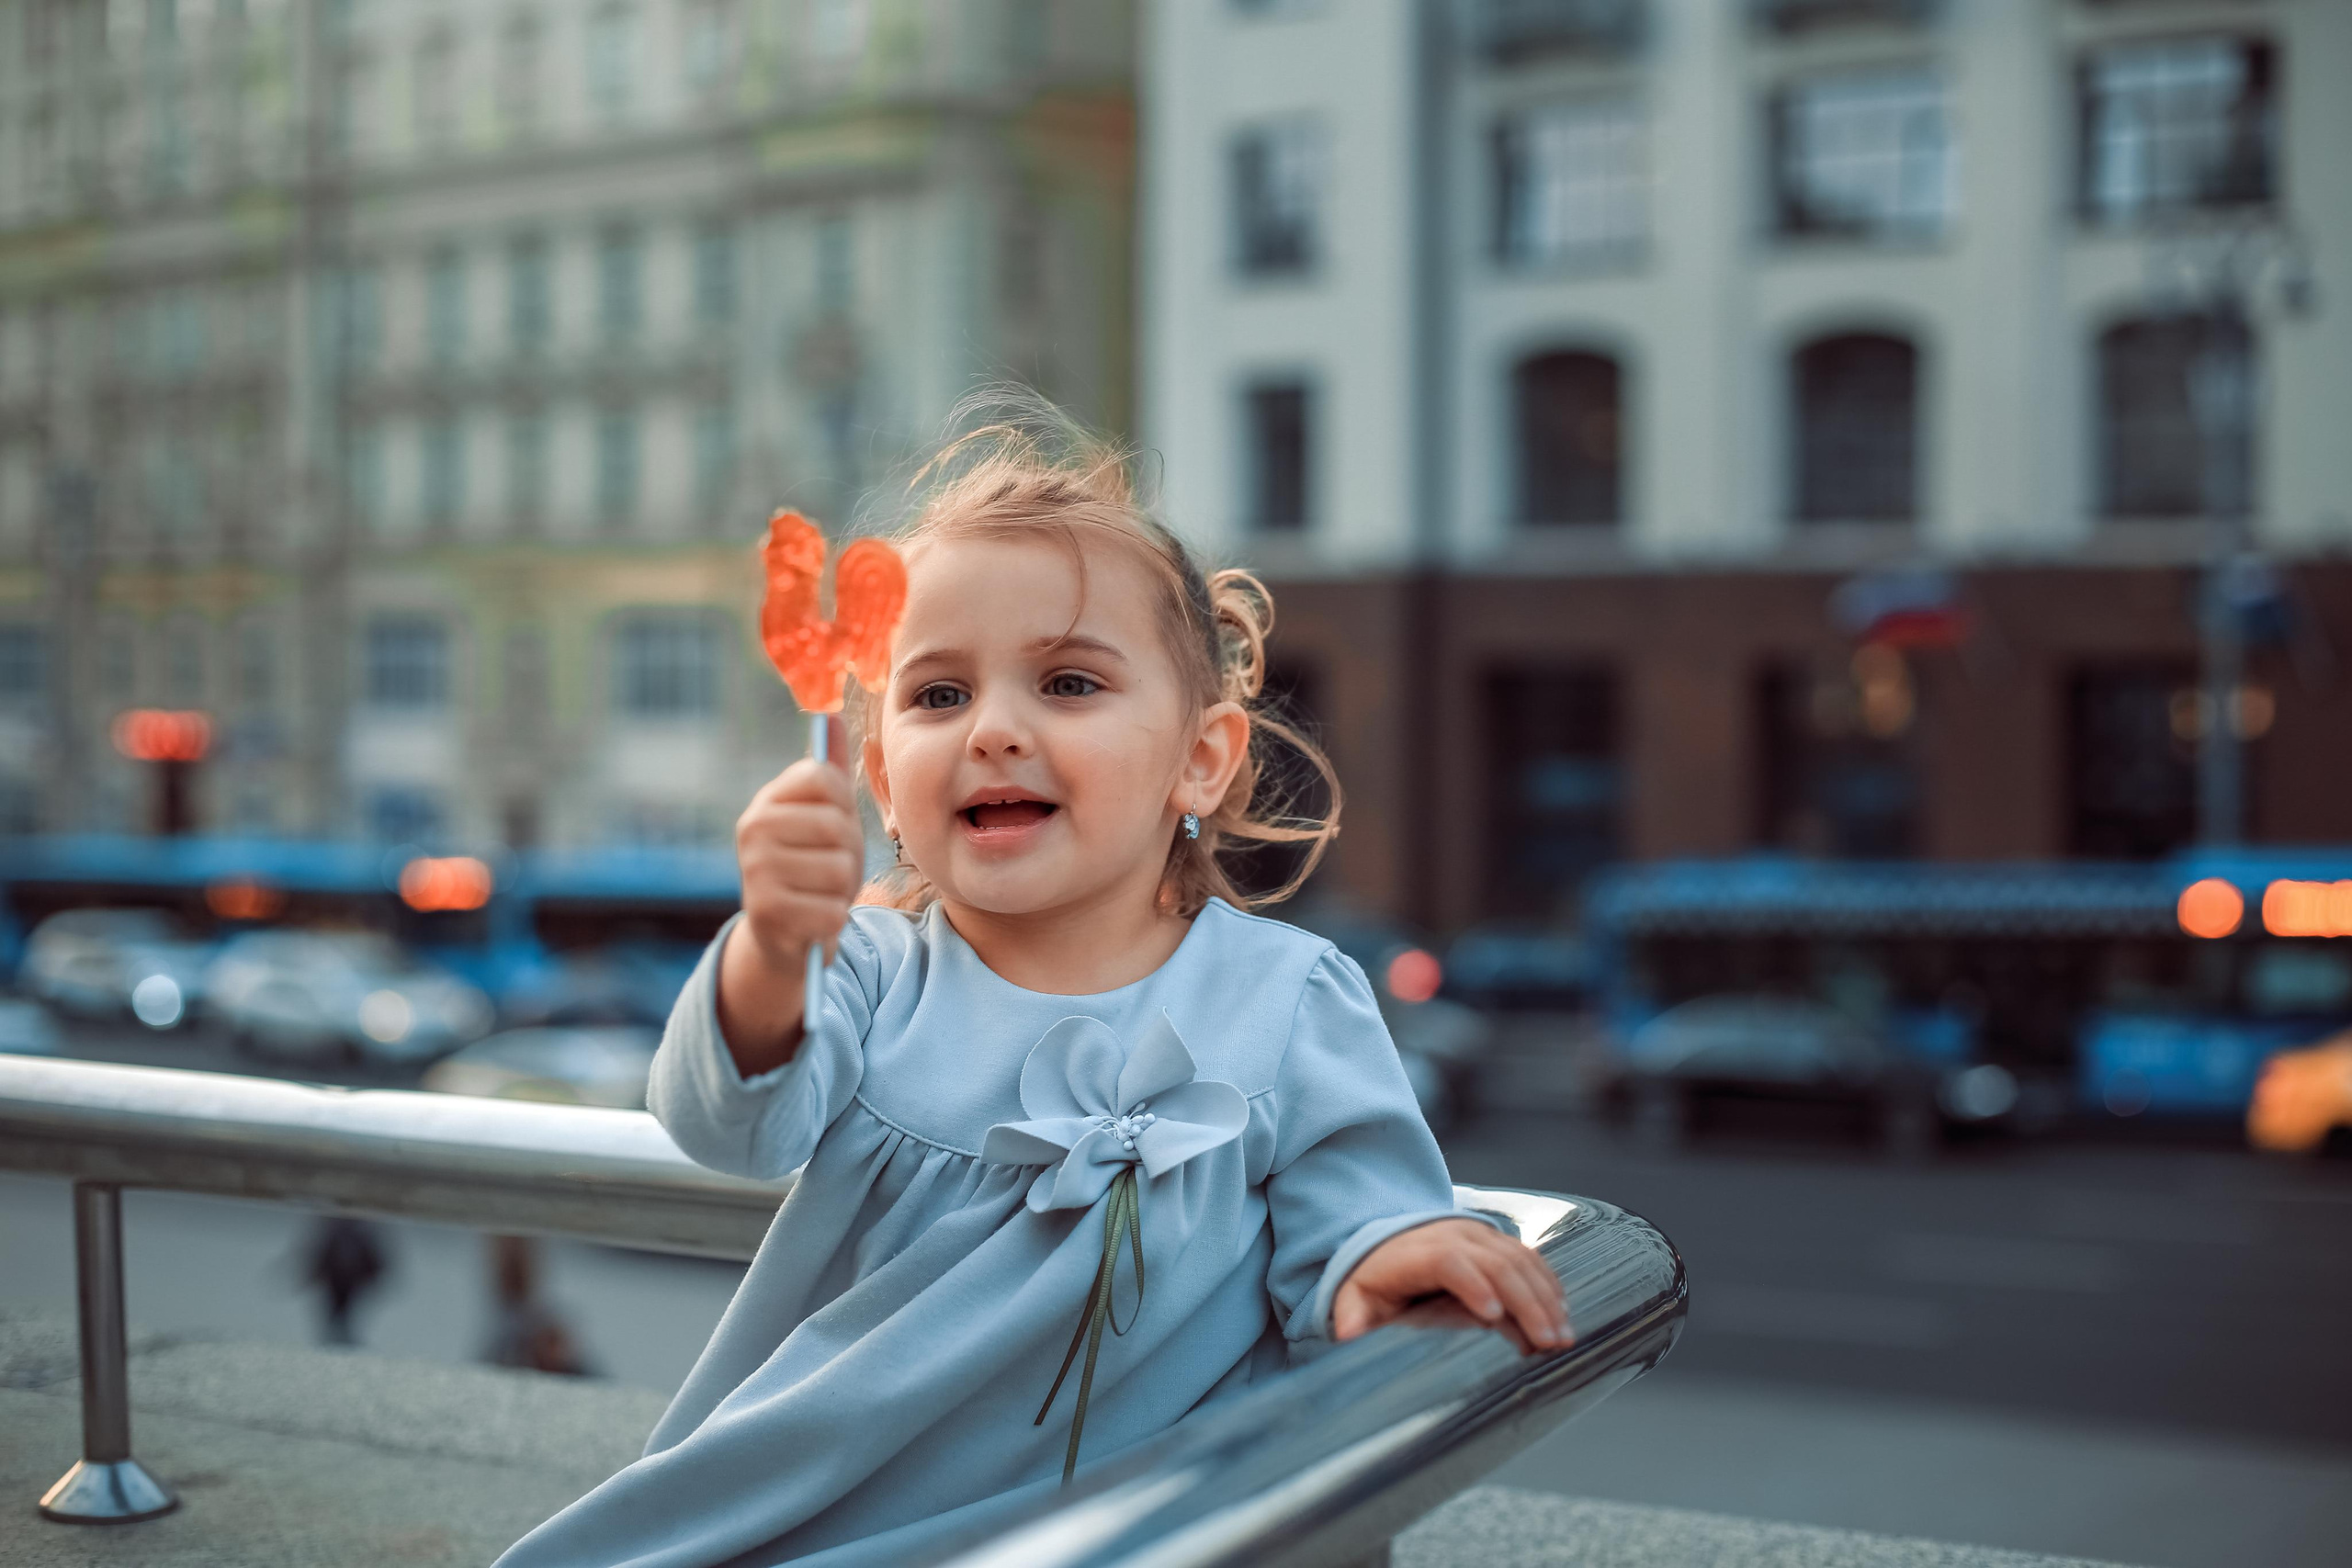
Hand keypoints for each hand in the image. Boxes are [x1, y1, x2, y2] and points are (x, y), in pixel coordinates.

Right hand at [717, 717, 861, 1071]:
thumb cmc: (813, 870)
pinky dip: (834, 921)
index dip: (844, 804)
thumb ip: (829, 773)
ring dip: (843, 890)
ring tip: (822, 895)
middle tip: (831, 870)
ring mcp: (754, 871)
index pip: (823, 777)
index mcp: (768, 802)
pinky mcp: (765, 914)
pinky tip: (814, 921)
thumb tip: (831, 713)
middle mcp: (752, 830)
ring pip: (839, 869)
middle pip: (837, 824)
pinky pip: (832, 910)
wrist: (784, 939)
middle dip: (849, 853)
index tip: (834, 825)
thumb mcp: (825, 820)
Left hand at [1331, 1218, 1570, 1351]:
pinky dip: (1549, 1285)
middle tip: (1547, 1341)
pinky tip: (1562, 1314)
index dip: (1473, 1284)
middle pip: (1497, 1262)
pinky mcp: (1499, 1243)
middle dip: (1526, 1301)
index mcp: (1418, 1252)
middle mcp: (1454, 1237)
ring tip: (1563, 1337)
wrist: (1390, 1243)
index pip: (1449, 1261)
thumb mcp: (1357, 1297)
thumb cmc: (1377, 1279)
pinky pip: (1531, 1259)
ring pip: (1521, 1260)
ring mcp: (1481, 1236)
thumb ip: (1354, 1314)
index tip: (1492, 1315)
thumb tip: (1349, 1332)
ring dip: (1546, 1297)